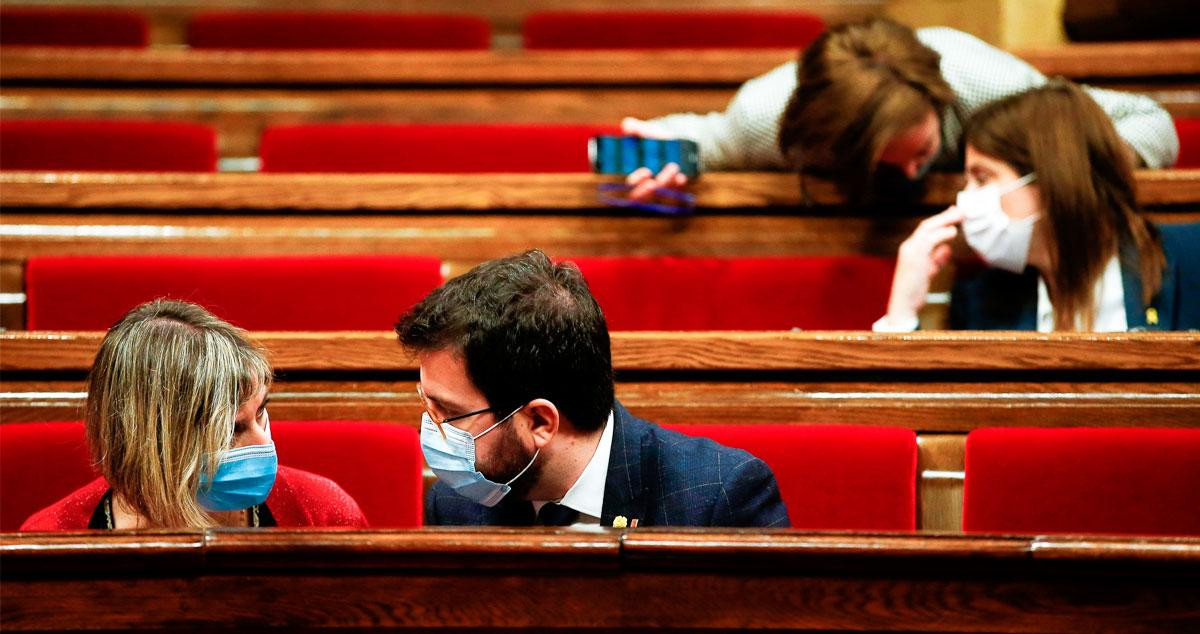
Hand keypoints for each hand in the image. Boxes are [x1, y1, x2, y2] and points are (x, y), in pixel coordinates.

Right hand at [620, 117, 689, 201]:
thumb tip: (626, 126)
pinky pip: (678, 189)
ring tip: (672, 167)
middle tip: (651, 183)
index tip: (635, 178)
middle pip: (644, 196)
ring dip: (666, 181)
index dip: (633, 185)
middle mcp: (648, 183)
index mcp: (636, 173)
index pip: (630, 187)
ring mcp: (663, 185)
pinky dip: (679, 183)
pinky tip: (681, 177)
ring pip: (662, 191)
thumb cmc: (655, 138)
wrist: (675, 141)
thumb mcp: (646, 132)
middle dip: (646, 192)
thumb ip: (635, 129)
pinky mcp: (677, 185)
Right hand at [884, 206, 965, 324]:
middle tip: (960, 210)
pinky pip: (929, 241)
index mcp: (910, 249)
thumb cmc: (915, 289)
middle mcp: (908, 247)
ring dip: (944, 221)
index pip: (925, 230)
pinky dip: (941, 234)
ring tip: (959, 216)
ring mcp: (910, 252)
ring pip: (927, 229)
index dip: (940, 220)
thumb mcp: (928, 271)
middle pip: (926, 225)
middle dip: (944, 216)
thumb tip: (947, 249)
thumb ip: (936, 259)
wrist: (903, 304)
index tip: (953, 213)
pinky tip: (953, 232)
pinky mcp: (914, 258)